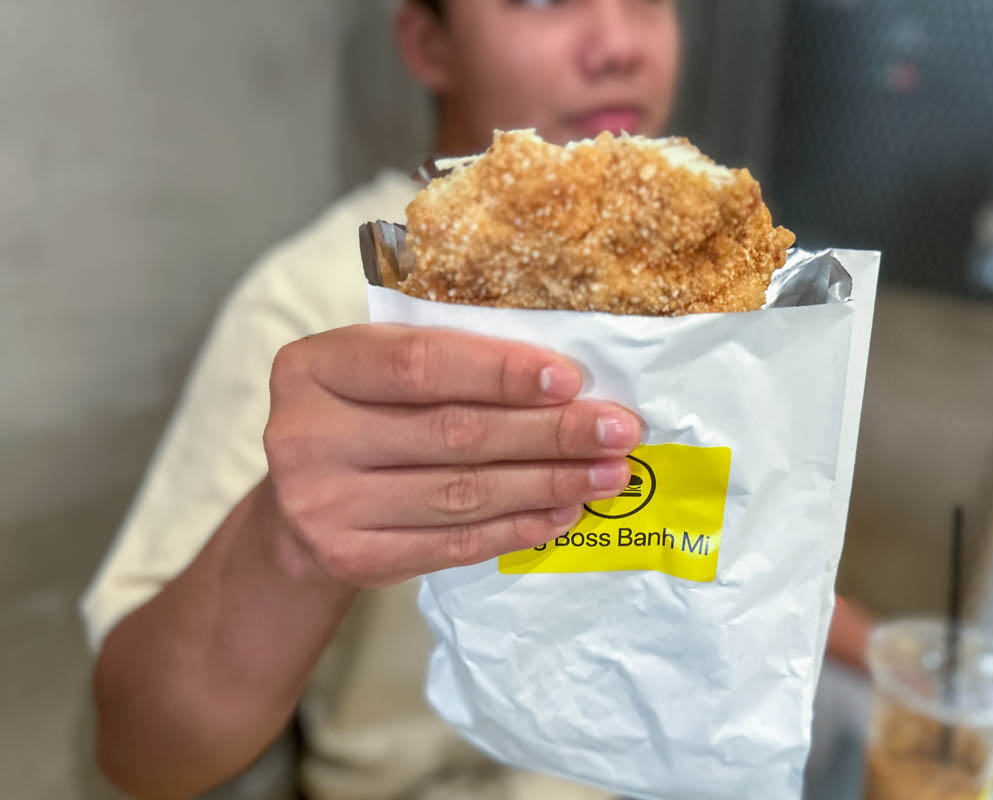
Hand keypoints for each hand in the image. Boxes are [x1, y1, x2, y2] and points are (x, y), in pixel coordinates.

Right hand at [262, 324, 638, 586]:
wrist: (301, 499)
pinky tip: (564, 513)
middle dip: (549, 432)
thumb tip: (563, 380)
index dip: (500, 372)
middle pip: (453, 433)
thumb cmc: (362, 415)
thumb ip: (447, 362)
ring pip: (461, 493)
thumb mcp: (377, 370)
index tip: (571, 379)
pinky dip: (517, 528)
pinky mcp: (352, 558)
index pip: (419, 364)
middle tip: (618, 431)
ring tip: (607, 473)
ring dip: (548, 483)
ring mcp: (323, 505)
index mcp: (314, 368)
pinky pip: (453, 544)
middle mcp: (305, 436)